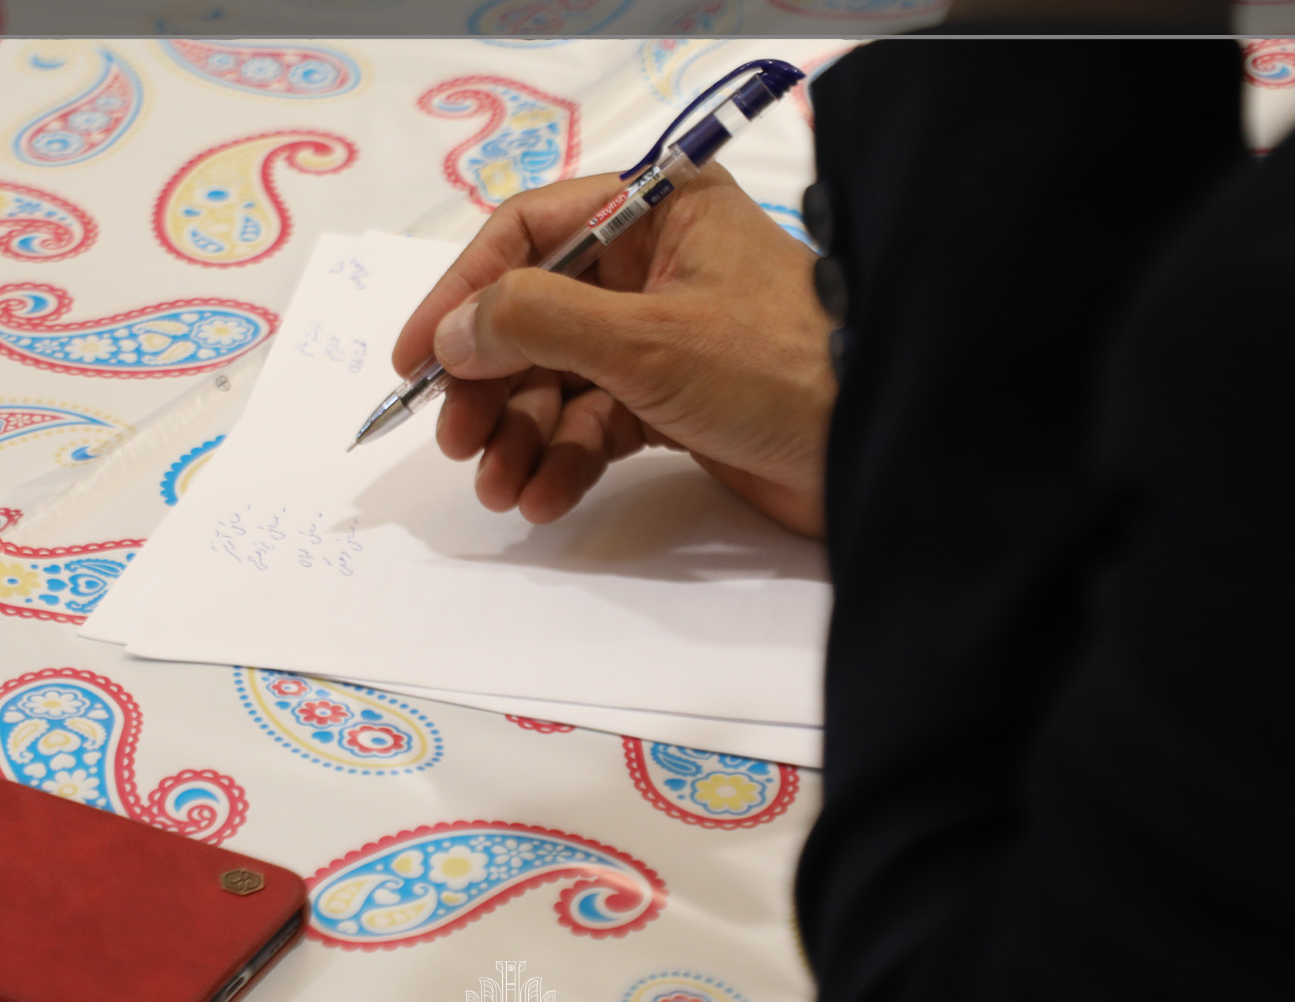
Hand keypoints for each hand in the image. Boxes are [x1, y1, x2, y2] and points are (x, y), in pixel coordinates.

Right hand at [391, 164, 835, 537]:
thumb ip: (536, 324)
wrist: (880, 451)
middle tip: (456, 443)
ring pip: (559, 380)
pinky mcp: (677, 402)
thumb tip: (451, 331)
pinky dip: (564, 460)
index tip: (414, 362)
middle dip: (491, 385)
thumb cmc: (778, 369)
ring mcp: (664, 336)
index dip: (461, 296)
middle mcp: (655, 264)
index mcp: (656, 211)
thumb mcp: (645, 340)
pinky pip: (596, 424)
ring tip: (499, 488)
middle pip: (533, 318)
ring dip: (521, 435)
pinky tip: (540, 497)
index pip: (526, 235)